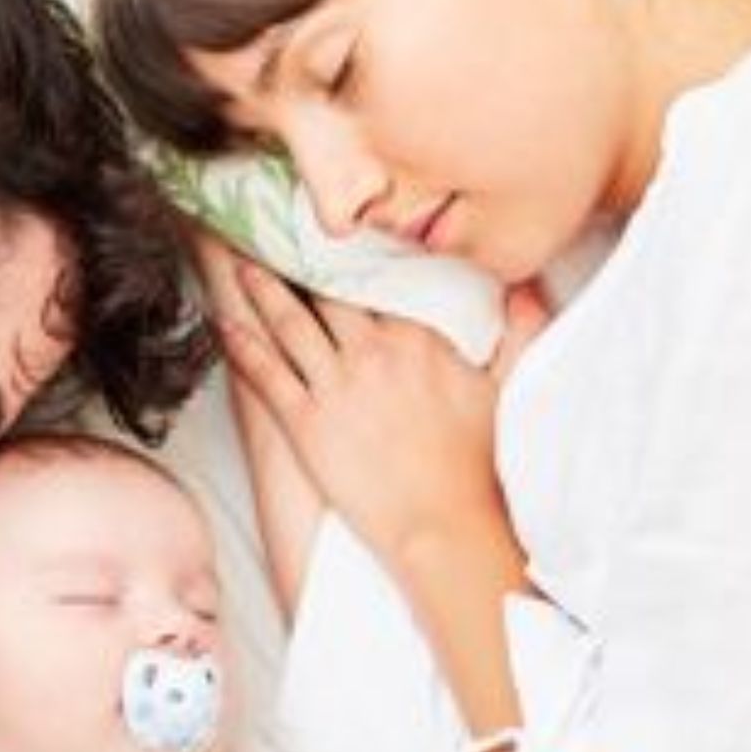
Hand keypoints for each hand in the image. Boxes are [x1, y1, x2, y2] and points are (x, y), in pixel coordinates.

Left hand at [199, 239, 546, 571]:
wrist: (445, 526)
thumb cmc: (478, 465)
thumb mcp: (512, 387)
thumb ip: (521, 329)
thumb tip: (527, 285)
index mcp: (419, 338)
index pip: (378, 278)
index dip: (351, 251)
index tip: (332, 225)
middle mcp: (372, 353)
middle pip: (325, 291)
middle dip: (297, 257)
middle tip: (270, 228)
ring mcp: (336, 388)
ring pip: (288, 324)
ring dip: (260, 291)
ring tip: (240, 265)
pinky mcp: (306, 426)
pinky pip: (266, 375)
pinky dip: (242, 347)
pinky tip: (223, 325)